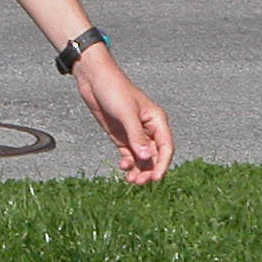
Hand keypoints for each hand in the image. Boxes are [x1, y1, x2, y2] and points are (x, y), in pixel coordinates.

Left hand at [73, 51, 172, 183]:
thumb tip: (147, 158)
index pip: (166, 147)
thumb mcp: (126, 113)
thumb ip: (136, 136)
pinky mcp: (121, 137)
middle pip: (155, 156)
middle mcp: (149, 129)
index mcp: (156, 121)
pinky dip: (128, 164)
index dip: (163, 165)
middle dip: (149, 171)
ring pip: (142, 159)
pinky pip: (129, 155)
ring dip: (138, 170)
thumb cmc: (114, 90)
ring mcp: (135, 134)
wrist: (94, 79)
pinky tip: (122, 167)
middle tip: (138, 182)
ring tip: (130, 180)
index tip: (155, 179)